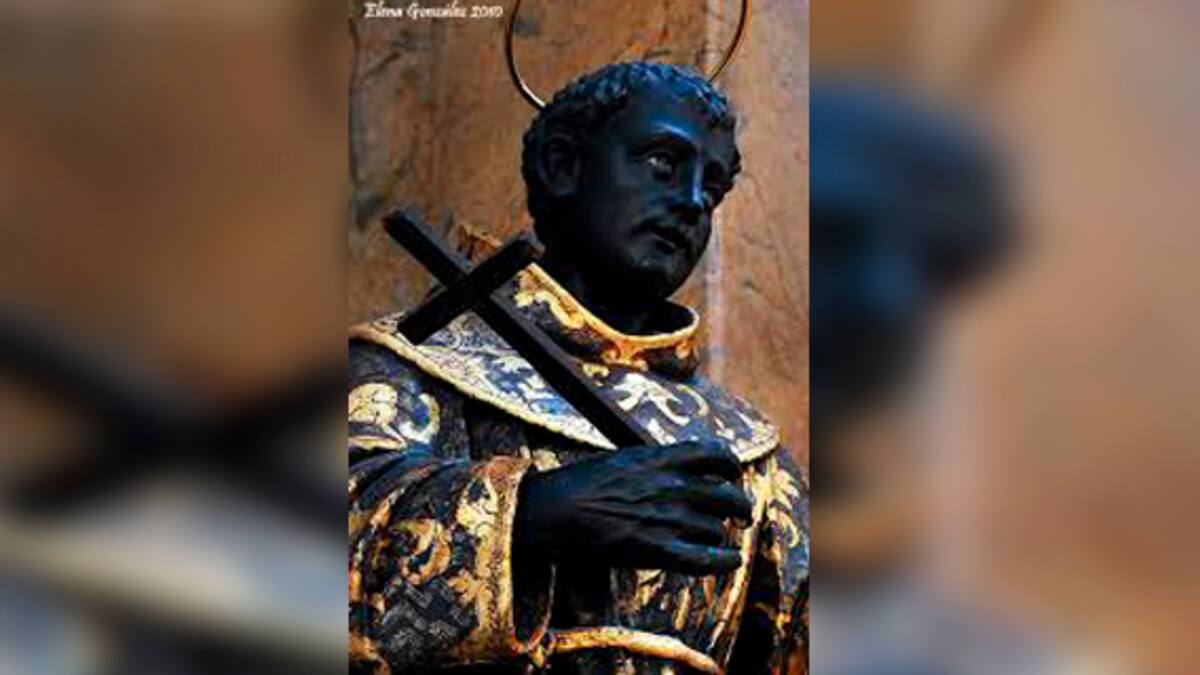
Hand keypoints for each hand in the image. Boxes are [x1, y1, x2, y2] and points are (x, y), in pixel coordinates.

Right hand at [514, 441, 751, 574]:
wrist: (554, 512)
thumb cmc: (579, 485)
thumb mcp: (621, 459)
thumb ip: (654, 463)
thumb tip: (677, 468)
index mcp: (660, 458)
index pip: (716, 453)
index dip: (730, 465)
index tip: (731, 473)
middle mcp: (671, 486)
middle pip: (727, 495)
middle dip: (738, 505)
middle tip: (740, 513)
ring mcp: (667, 519)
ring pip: (716, 528)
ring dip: (719, 534)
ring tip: (716, 539)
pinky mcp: (658, 550)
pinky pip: (706, 559)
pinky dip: (726, 560)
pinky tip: (731, 560)